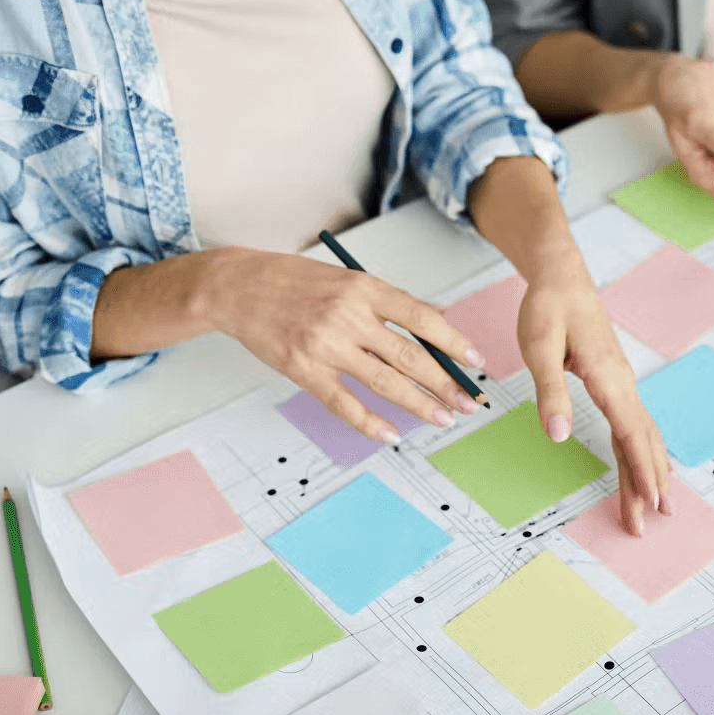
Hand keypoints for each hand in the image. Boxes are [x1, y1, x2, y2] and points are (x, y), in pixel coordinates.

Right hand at [205, 249, 486, 441]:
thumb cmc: (294, 281)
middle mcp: (348, 316)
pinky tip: (391, 435)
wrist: (236, 286)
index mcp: (364, 287)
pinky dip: (369, 423)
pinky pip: (343, 403)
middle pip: (409, 356)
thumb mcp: (347, 279)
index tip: (477, 362)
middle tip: (469, 402)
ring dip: (418, 405)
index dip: (454, 342)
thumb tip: (437, 319)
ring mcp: (325, 345)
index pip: (421, 318)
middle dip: (445, 383)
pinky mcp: (303, 369)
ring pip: (384, 382)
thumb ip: (389, 302)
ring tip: (443, 419)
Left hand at [516, 273, 670, 535]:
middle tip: (652, 520)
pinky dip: (640, 451)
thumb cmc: (549, 309)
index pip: (631, 433)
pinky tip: (644, 468)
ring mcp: (622, 384)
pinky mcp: (613, 383)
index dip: (641, 470)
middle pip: (643, 441)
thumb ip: (550, 392)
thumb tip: (558, 434)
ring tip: (655, 505)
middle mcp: (623, 384)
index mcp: (608, 378)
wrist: (562, 278)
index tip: (649, 502)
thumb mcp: (539, 347)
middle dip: (648, 482)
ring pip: (641, 435)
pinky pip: (632, 424)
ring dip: (648, 470)